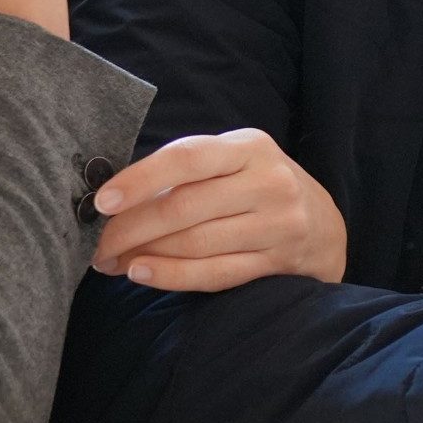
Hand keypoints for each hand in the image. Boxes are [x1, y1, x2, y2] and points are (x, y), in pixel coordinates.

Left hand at [91, 129, 348, 292]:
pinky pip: (215, 273)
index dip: (140, 179)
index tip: (102, 201)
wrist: (323, 226)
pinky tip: (142, 273)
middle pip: (186, 207)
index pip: (188, 158)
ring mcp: (278, 225)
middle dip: (131, 228)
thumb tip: (115, 200)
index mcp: (250, 147)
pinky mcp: (278, 262)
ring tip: (112, 261)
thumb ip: (185, 173)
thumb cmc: (257, 187)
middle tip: (98, 244)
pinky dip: (172, 275)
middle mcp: (269, 182)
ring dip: (145, 254)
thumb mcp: (234, 162)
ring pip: (196, 243)